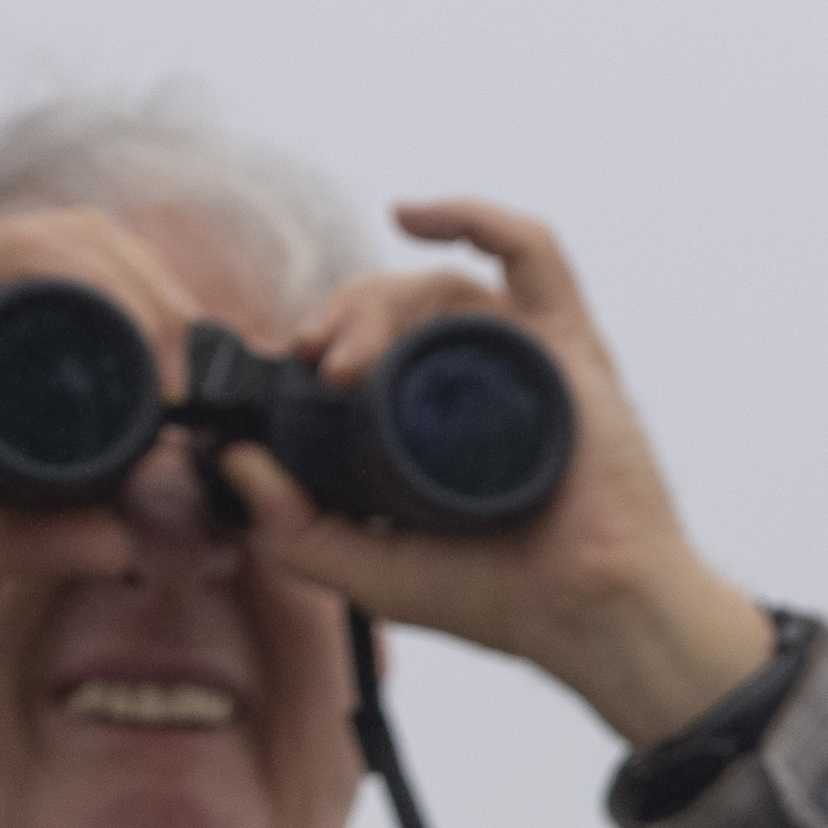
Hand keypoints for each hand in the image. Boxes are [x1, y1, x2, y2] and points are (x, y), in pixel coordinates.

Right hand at [0, 201, 269, 583]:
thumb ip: (34, 531)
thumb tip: (127, 551)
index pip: (82, 274)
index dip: (157, 310)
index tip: (203, 384)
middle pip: (92, 244)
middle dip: (169, 300)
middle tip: (209, 381)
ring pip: (69, 242)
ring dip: (145, 296)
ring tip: (185, 375)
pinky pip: (16, 260)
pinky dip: (89, 292)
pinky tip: (135, 351)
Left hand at [213, 200, 790, 752]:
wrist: (588, 611)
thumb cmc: (502, 596)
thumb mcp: (368, 572)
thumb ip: (294, 530)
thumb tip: (238, 460)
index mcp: (430, 420)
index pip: (367, 346)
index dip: (320, 340)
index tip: (284, 366)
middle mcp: (475, 378)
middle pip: (396, 305)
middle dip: (342, 318)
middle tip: (315, 363)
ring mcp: (523, 356)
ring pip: (441, 284)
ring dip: (380, 300)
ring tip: (349, 361)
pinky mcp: (570, 343)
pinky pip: (530, 252)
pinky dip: (475, 218)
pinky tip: (414, 217)